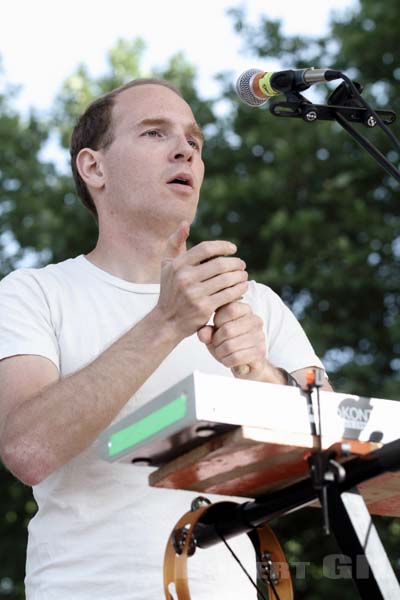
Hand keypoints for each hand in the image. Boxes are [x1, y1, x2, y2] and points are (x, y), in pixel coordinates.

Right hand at [156, 222, 248, 340]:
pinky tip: (242, 287)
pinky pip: (228, 294)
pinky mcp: (204, 307)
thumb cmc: (169, 290)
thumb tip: (185, 222)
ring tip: (244, 275)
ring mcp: (194, 293)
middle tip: (242, 264)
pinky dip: (239, 289)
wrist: (167, 321)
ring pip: (226, 279)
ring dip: (240, 276)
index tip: (233, 249)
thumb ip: (174, 243)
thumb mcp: (166, 265)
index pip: (206, 248)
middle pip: (220, 264)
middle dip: (236, 263)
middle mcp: (185, 278)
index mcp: (178, 265)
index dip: (223, 246)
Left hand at [197, 301, 285, 382]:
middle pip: (227, 330)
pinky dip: (227, 361)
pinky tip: (227, 359)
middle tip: (216, 344)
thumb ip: (206, 331)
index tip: (217, 327)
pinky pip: (236, 357)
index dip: (218, 321)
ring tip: (221, 352)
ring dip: (220, 352)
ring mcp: (259, 336)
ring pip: (230, 346)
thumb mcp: (214, 334)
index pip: (229, 309)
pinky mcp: (259, 352)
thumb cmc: (229, 343)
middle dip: (216, 341)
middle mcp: (255, 321)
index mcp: (244, 310)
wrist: (245, 361)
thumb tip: (203, 334)